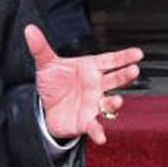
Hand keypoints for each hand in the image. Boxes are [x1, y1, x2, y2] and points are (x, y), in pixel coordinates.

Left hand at [24, 25, 143, 144]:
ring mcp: (93, 104)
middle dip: (125, 76)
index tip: (138, 54)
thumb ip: (40, 47)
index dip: (124, 57)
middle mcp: (96, 86)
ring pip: (108, 103)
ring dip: (114, 102)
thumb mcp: (46, 64)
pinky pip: (94, 126)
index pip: (110, 60)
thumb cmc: (54, 84)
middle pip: (114, 79)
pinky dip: (98, 132)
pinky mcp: (86, 121)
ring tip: (117, 100)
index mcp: (90, 68)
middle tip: (134, 70)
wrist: (46, 108)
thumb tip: (29, 29)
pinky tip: (101, 137)